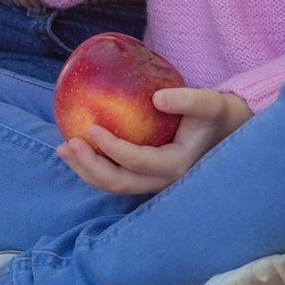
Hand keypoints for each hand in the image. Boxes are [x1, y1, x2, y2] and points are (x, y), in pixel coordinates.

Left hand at [57, 88, 250, 195]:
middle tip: (67, 144)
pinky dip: (92, 167)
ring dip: (85, 170)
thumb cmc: (214, 112)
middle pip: (119, 183)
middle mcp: (163, 181)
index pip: (138, 161)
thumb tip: (157, 98)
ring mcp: (152, 183)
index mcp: (176, 166)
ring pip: (113, 186)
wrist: (223, 129)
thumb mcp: (208, 102)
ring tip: (62, 149)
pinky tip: (75, 150)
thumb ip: (187, 99)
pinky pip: (114, 176)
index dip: (112, 148)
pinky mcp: (144, 177)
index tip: (90, 127)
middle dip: (89, 167)